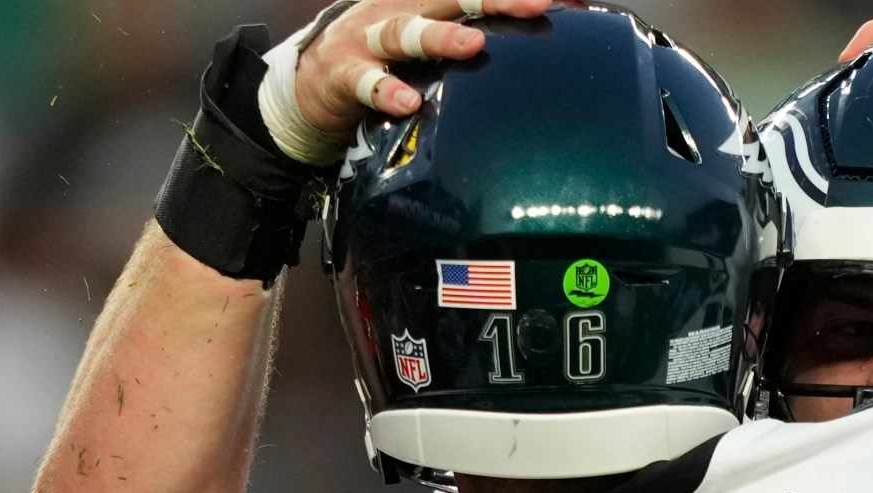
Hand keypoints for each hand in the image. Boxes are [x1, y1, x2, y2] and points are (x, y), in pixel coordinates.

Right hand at [293, 0, 552, 131]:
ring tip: (472, 44)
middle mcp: (400, 8)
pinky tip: (408, 102)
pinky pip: (366, 81)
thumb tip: (538, 46)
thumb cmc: (386, 58)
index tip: (558, 0)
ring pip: (406, 31)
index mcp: (425, 0)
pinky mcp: (343, 72)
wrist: (313, 81)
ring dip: (440, 36)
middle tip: (536, 4)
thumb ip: (474, 39)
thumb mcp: (428, 39)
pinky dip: (386, 90)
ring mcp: (369, 37)